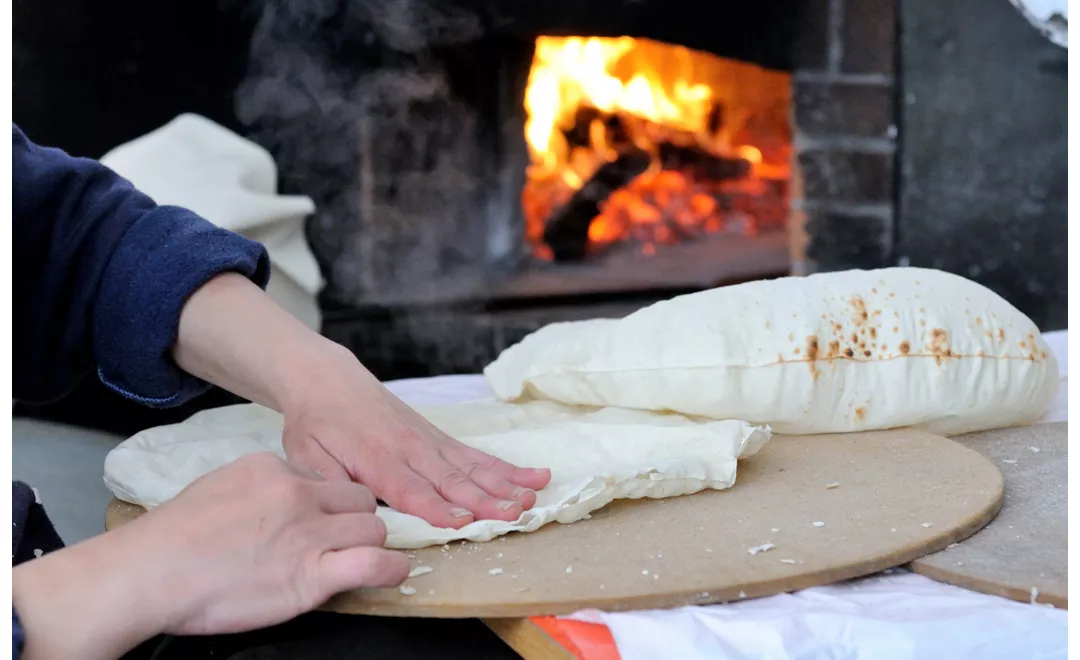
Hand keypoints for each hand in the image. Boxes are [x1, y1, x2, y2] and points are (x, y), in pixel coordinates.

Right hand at [147, 452, 410, 634]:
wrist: (148, 572)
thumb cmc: (171, 540)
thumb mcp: (221, 487)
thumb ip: (261, 491)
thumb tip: (280, 502)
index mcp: (273, 470)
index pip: (325, 480)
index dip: (329, 504)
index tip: (321, 522)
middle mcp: (297, 495)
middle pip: (359, 499)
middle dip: (355, 520)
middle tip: (341, 542)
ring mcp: (307, 534)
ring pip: (373, 528)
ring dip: (369, 544)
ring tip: (357, 560)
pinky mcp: (311, 575)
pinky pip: (374, 563)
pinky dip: (390, 569)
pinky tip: (390, 573)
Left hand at [281, 352, 551, 528]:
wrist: (328, 380)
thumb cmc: (316, 423)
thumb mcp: (307, 456)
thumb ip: (330, 484)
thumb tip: (355, 513)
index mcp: (377, 459)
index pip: (411, 490)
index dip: (437, 507)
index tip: (463, 521)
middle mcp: (411, 449)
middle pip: (453, 479)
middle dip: (486, 499)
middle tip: (515, 513)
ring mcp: (430, 442)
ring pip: (473, 467)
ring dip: (505, 484)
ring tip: (533, 497)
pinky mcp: (439, 438)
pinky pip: (477, 455)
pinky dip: (506, 468)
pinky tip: (533, 476)